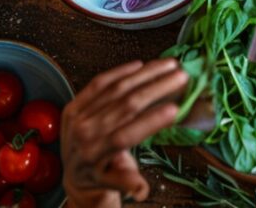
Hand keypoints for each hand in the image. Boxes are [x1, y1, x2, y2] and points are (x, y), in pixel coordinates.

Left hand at [61, 59, 187, 207]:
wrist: (74, 172)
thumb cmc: (102, 178)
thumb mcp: (116, 184)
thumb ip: (128, 183)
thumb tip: (141, 191)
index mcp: (95, 155)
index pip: (126, 135)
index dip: (151, 121)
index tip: (176, 108)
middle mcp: (84, 134)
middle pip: (125, 105)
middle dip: (157, 87)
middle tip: (181, 77)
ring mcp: (77, 116)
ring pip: (116, 88)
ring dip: (146, 74)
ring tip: (169, 65)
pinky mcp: (74, 104)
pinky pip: (99, 83)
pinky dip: (121, 71)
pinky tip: (140, 65)